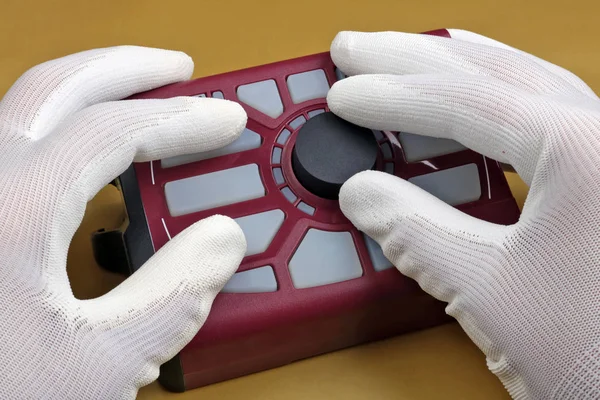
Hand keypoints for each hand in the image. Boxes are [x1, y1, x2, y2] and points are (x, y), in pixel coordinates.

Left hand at [0, 46, 246, 398]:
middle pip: (54, 88)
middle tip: (179, 71)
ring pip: (28, 110)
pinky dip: (65, 132)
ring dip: (92, 92)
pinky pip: (16, 148)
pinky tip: (91, 155)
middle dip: (126, 69)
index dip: (180, 118)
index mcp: (9, 214)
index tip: (224, 119)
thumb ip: (173, 297)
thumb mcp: (99, 364)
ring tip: (141, 97)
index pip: (109, 131)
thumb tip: (221, 241)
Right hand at [327, 29, 599, 398]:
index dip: (390, 94)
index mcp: (584, 151)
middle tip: (359, 48)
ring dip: (454, 67)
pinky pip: (540, 113)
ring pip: (521, 82)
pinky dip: (492, 98)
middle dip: (415, 55)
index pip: (465, 99)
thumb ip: (416, 234)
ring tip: (406, 56)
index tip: (344, 95)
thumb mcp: (490, 294)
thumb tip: (363, 195)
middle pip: (494, 68)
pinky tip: (470, 99)